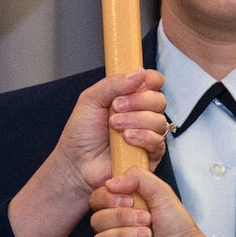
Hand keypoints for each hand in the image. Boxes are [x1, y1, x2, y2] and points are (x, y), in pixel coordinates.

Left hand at [8, 70, 166, 236]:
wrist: (76, 164)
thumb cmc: (81, 133)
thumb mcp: (90, 100)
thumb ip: (113, 84)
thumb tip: (140, 72)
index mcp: (130, 97)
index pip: (154, 82)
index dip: (150, 80)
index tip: (138, 82)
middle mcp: (142, 114)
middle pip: (159, 99)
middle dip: (138, 101)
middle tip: (116, 107)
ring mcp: (148, 135)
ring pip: (159, 120)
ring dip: (137, 120)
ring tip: (114, 126)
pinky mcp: (150, 156)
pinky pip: (159, 141)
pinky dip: (143, 137)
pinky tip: (126, 139)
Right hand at [90, 169, 235, 236]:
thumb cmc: (179, 230)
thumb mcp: (162, 193)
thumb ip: (139, 178)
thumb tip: (111, 182)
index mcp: (123, 208)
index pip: (98, 199)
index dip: (109, 198)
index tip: (130, 200)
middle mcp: (117, 228)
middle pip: (97, 219)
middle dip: (123, 218)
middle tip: (146, 220)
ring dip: (126, 236)